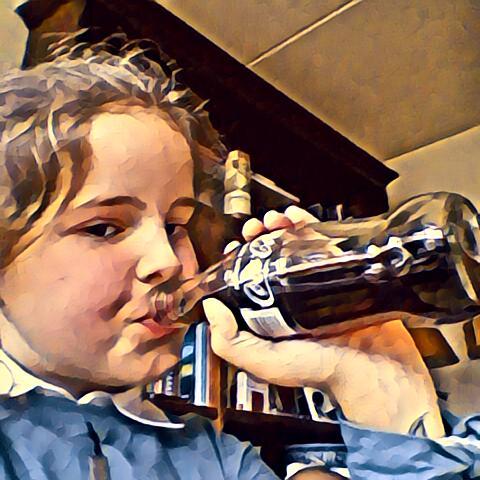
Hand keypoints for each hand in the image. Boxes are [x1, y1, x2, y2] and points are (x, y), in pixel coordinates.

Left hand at [203, 207, 444, 437]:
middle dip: (258, 239)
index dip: (237, 262)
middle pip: (269, 258)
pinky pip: (323, 243)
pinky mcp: (341, 272)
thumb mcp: (266, 362)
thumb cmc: (322, 369)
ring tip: (275, 218)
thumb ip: (231, 342)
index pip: (247, 282)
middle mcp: (291, 298)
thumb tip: (210, 307)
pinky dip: (309, 225)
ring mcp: (316, 284)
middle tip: (254, 228)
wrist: (376, 369)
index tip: (232, 246)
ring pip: (294, 247)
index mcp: (270, 316)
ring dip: (280, 227)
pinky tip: (298, 216)